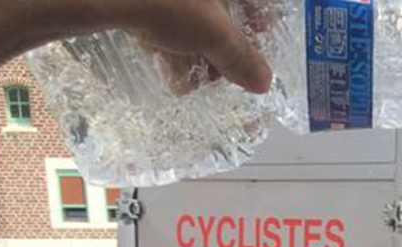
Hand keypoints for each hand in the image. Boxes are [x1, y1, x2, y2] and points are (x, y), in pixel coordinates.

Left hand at [124, 0, 272, 93]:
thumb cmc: (168, 2)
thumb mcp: (213, 34)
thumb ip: (239, 57)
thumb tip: (263, 83)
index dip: (258, 17)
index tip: (260, 37)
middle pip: (215, 11)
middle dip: (216, 46)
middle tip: (216, 73)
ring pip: (185, 16)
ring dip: (190, 50)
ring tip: (185, 82)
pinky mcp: (138, 2)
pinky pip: (159, 13)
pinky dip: (163, 38)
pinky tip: (160, 63)